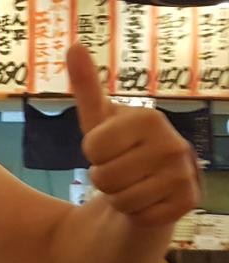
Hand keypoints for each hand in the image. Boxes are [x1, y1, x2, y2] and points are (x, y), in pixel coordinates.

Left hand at [68, 43, 200, 225]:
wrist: (147, 185)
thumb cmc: (117, 148)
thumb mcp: (98, 119)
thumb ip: (87, 85)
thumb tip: (74, 45)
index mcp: (149, 118)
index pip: (93, 148)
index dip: (92, 153)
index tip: (106, 148)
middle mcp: (174, 144)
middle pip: (103, 177)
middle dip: (102, 178)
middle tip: (119, 170)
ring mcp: (184, 175)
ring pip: (120, 200)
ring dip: (117, 197)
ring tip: (131, 184)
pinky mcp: (188, 203)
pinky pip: (139, 217)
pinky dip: (135, 213)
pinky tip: (146, 200)